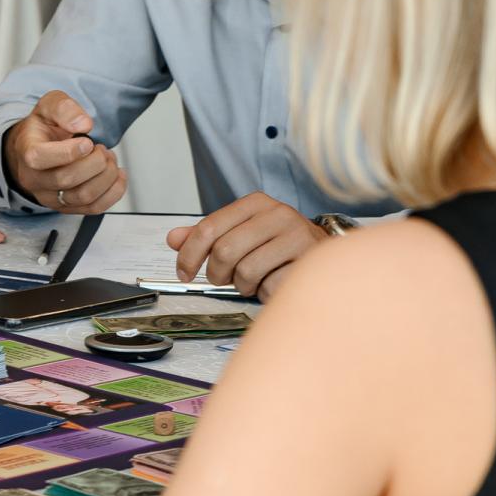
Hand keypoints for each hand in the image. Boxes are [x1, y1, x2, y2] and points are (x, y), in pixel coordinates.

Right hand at [0, 91, 126, 212]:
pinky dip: (113, 192)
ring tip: (108, 159)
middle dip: (95, 162)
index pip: (39, 158)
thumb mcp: (49, 105)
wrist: (36, 148)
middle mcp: (34, 179)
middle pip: (67, 179)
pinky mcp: (66, 207)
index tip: (87, 142)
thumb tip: (83, 124)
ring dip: (106, 176)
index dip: (68, 152)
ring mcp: (49, 197)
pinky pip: (93, 208)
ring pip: (83, 196)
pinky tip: (117, 175)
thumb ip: (64, 108)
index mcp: (27, 151)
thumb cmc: (44, 128)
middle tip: (101, 148)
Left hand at [166, 191, 323, 299]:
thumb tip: (173, 238)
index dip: (189, 255)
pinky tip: (273, 283)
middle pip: (225, 251)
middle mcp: (278, 213)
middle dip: (217, 273)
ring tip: (252, 280)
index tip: (183, 274)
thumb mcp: (239, 233)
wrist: (323, 255)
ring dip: (242, 285)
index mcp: (255, 203)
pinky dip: (265, 293)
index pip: (208, 228)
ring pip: (246, 271)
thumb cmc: (275, 246)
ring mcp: (297, 236)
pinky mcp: (309, 262)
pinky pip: (270, 286)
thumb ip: (207, 236)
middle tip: (223, 279)